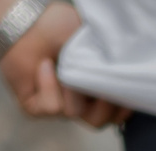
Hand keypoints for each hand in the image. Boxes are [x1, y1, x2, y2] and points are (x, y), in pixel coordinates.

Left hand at [0, 3, 128, 128]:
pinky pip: (53, 107)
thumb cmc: (61, 27)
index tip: (127, 91)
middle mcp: (79, 102)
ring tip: (63, 64)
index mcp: (97, 89)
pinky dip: (49, 85)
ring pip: (77, 114)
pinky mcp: (37, 108)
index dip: (124, 107)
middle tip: (99, 82)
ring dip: (72, 88)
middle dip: (104, 105)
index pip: (118, 112)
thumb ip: (111, 66)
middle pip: (100, 121)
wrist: (28, 22)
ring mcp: (59, 107)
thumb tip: (123, 83)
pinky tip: (44, 65)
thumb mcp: (95, 43)